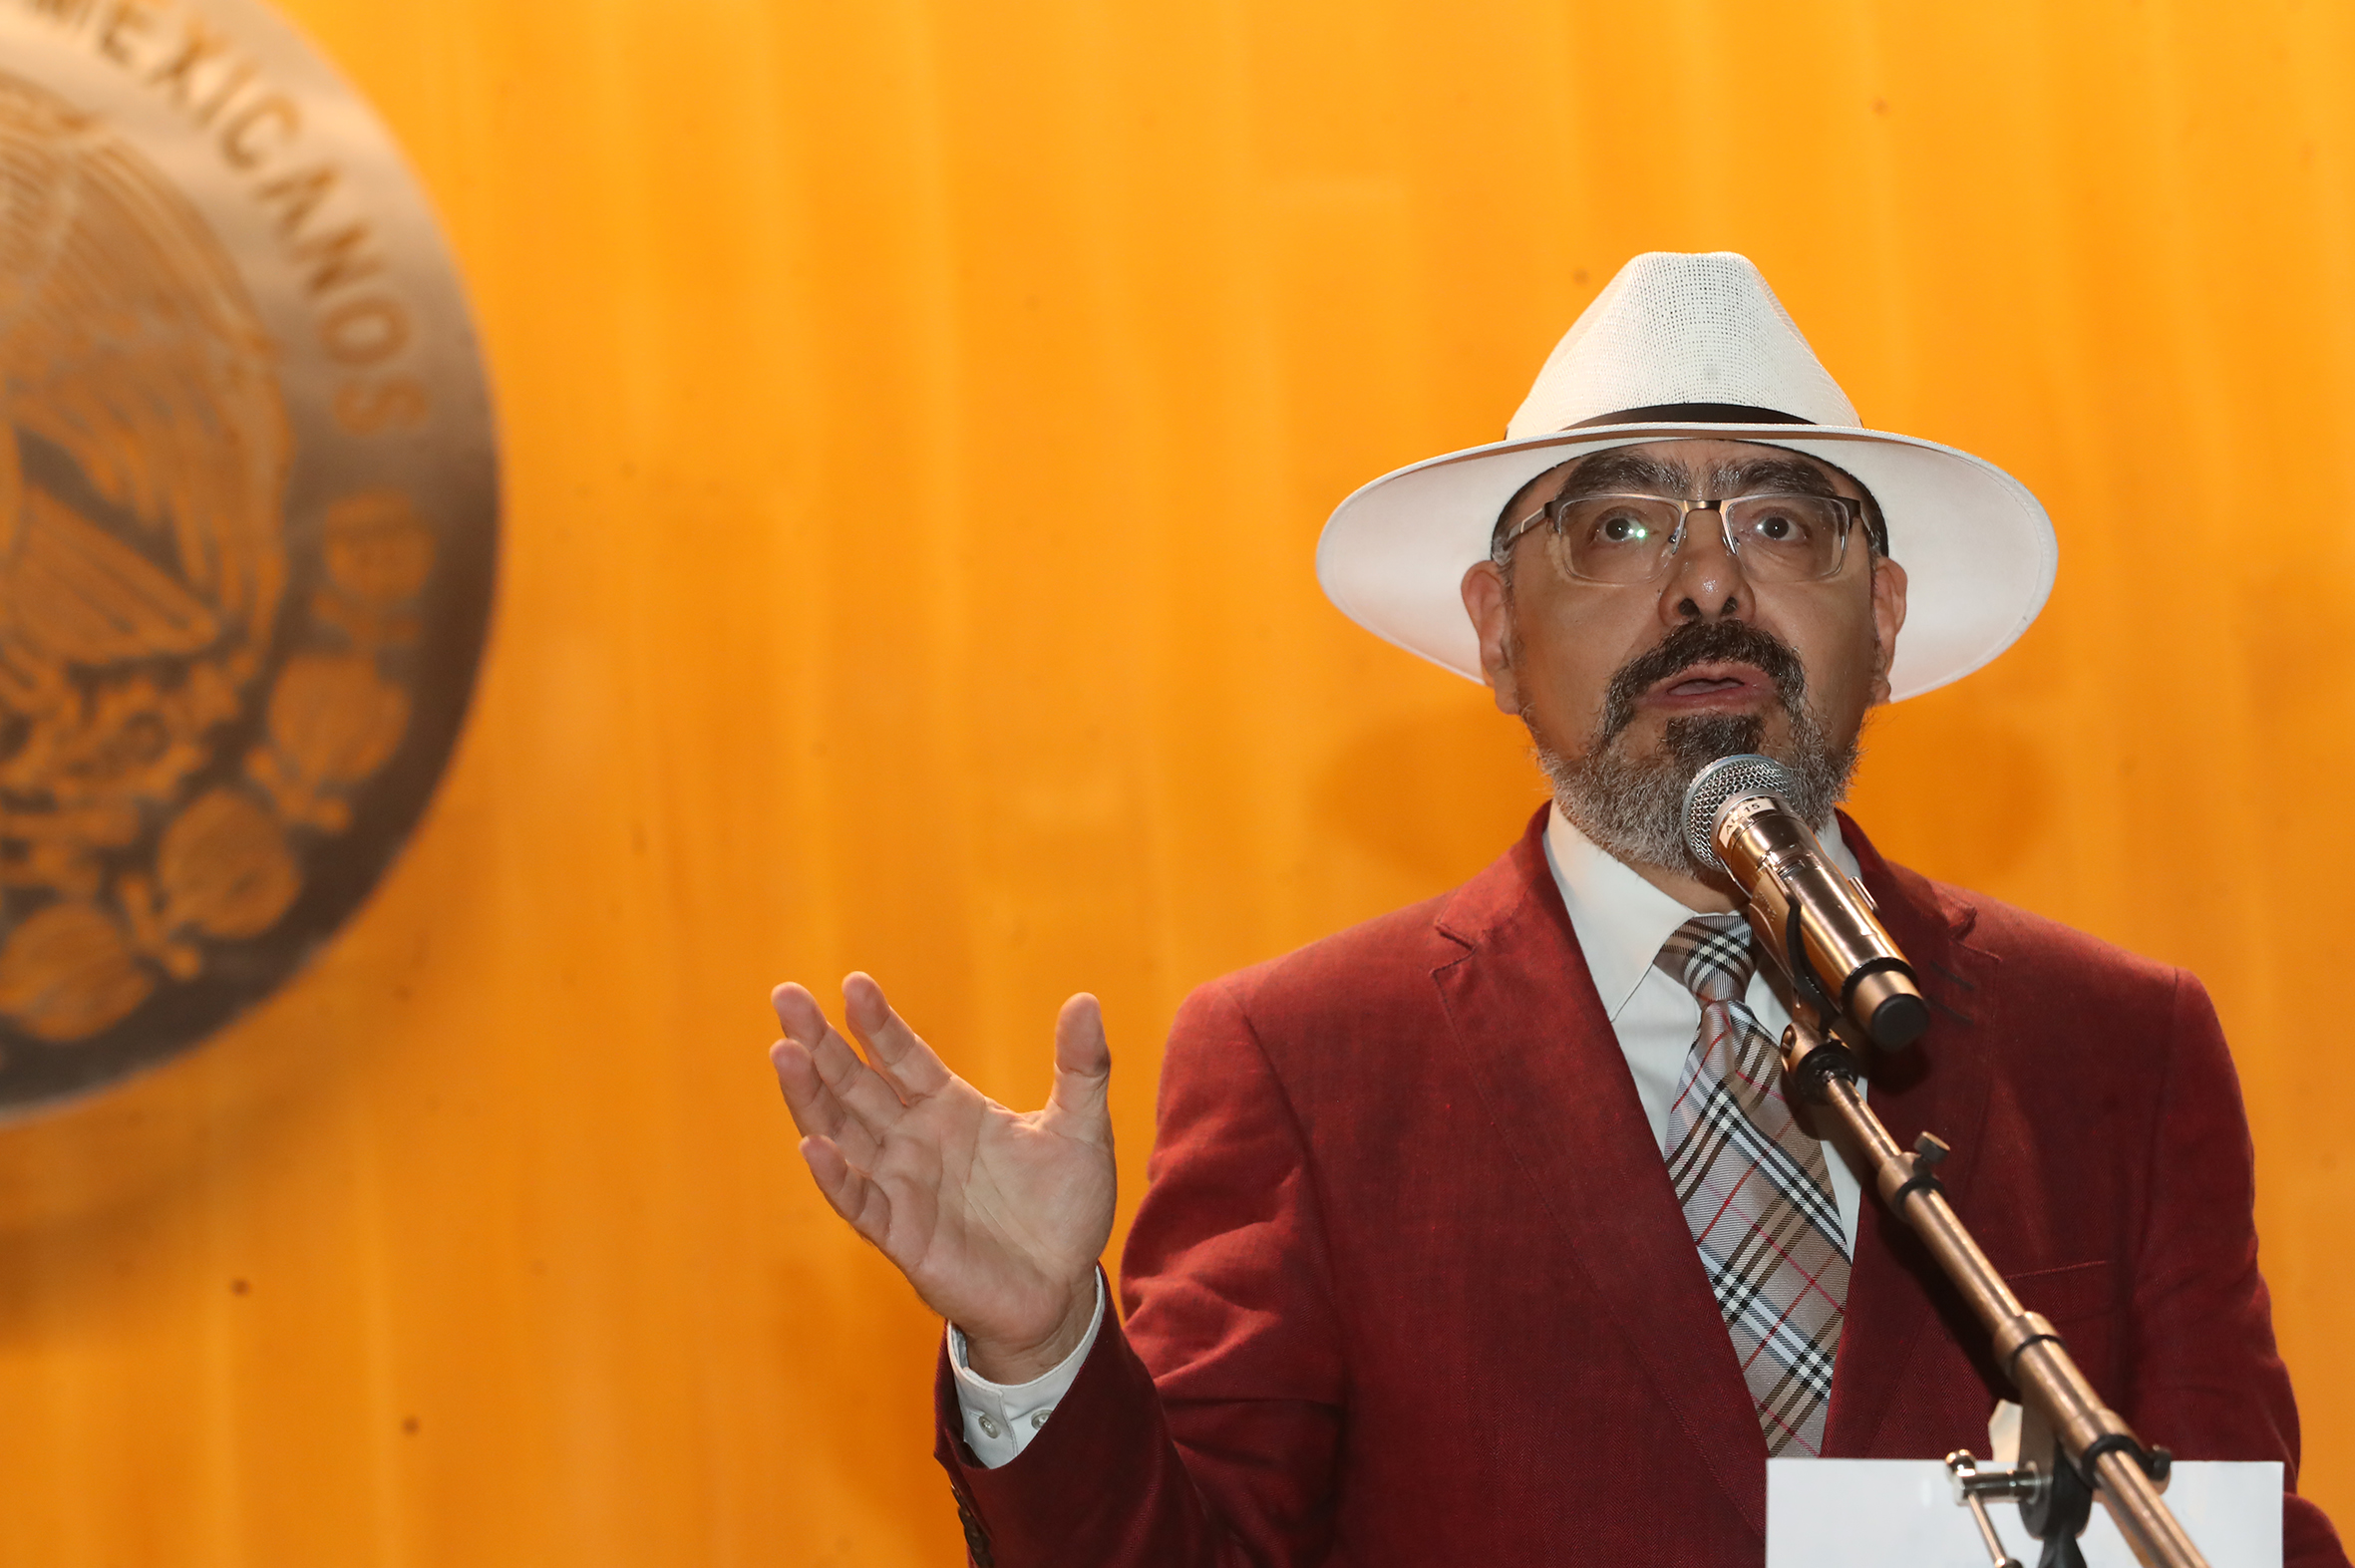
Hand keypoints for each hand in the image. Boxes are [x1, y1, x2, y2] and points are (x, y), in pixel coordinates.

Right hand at [769, 973, 1114, 1382]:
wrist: (1063, 1288)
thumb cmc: (1065, 1207)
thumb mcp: (1081, 1128)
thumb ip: (1082, 1066)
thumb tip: (1085, 1000)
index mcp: (948, 1107)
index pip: (901, 1054)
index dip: (877, 1022)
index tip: (854, 983)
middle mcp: (913, 1140)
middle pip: (855, 1083)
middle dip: (820, 1042)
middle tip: (787, 995)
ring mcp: (902, 1186)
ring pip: (841, 1133)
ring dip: (810, 1097)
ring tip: (784, 1053)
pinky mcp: (901, 1235)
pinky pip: (859, 1202)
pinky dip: (836, 1176)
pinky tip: (814, 1146)